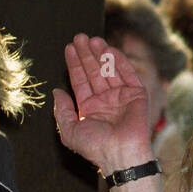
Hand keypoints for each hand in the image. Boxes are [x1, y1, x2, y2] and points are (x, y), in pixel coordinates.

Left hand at [53, 34, 152, 174]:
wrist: (121, 154)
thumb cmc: (95, 146)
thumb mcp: (69, 130)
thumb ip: (62, 110)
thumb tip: (56, 92)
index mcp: (89, 108)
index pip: (80, 81)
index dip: (74, 64)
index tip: (69, 48)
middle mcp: (104, 100)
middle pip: (94, 72)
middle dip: (86, 54)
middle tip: (79, 37)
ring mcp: (121, 96)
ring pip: (109, 70)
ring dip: (100, 54)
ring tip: (92, 39)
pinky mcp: (136, 94)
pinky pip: (127, 74)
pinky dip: (119, 61)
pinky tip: (109, 49)